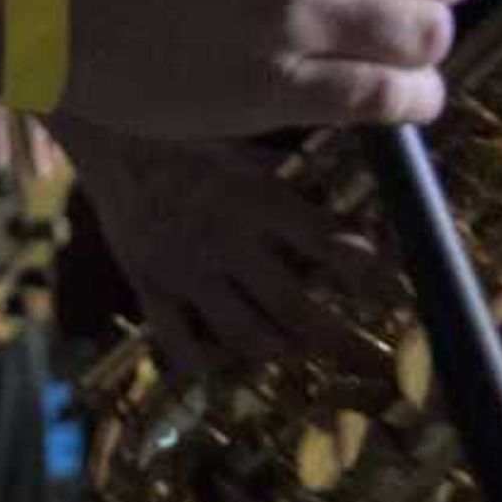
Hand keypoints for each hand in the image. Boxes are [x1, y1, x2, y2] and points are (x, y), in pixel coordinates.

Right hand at [70, 128, 390, 375]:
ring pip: (245, 333)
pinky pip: (179, 341)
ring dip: (279, 350)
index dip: (369, 273)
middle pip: (295, 306)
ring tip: (296, 353)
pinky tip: (221, 364)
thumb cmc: (184, 136)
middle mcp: (228, 240)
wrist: (107, 137)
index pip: (330, 245)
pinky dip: (204, 362)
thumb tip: (345, 195)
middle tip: (371, 362)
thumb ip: (291, 175)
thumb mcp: (244, 143)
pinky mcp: (151, 286)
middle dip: (340, 340)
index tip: (394, 292)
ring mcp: (188, 269)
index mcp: (258, 199)